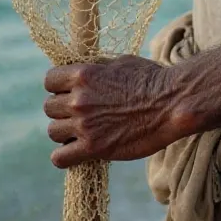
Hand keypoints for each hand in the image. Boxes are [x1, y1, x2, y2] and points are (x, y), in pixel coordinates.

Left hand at [43, 56, 181, 167]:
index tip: (68, 91)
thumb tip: (83, 70)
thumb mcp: (120, 62)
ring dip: (64, 132)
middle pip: (49, 107)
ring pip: (53, 132)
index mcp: (84, 74)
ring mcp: (84, 125)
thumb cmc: (151, 78)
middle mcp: (79, 99)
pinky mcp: (93, 148)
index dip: (58, 85)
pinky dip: (65, 156)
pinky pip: (59, 158)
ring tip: (81, 131)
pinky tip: (77, 151)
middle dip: (62, 109)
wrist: (171, 103)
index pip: (50, 80)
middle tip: (79, 113)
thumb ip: (96, 68)